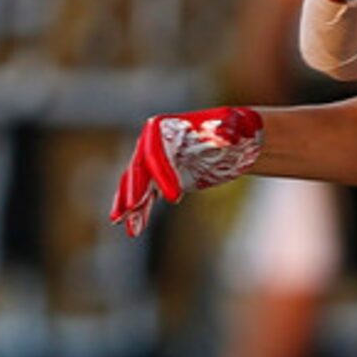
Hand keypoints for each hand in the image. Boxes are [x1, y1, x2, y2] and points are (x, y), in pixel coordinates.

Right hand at [109, 106, 263, 236]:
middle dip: (135, 190)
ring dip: (129, 205)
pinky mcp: (160, 178)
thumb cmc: (234, 129)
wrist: (234, 139)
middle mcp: (151, 142)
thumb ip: (225, 130)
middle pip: (138, 169)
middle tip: (132, 209)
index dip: (161, 174)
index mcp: (162, 127)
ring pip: (135, 185)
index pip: (154, 152)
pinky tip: (134, 229)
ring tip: (122, 223)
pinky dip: (140, 211)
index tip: (175, 198)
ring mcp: (153, 162)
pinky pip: (145, 196)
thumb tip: (223, 134)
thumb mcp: (232, 127)